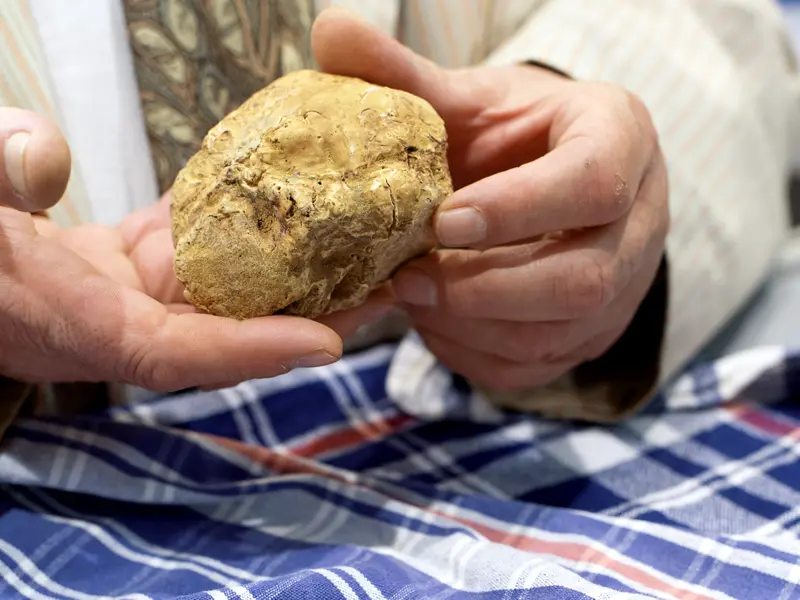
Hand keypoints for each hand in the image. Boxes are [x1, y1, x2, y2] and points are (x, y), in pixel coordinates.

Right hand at [0, 108, 380, 391]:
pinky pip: (218, 255)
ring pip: (242, 295)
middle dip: (318, 320)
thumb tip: (44, 158)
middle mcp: (130, 322)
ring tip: (379, 255)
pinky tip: (316, 213)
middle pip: (239, 332)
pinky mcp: (150, 264)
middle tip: (392, 290)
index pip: (175, 355)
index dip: (251, 353)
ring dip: (311, 280)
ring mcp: (146, 295)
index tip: (324, 343)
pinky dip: (265, 239)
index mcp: (81, 324)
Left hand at [312, 9, 668, 390]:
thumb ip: (405, 76)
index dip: (517, 209)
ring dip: (473, 325)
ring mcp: (623, 287)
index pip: (592, 183)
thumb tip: (328, 30)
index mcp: (620, 140)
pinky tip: (437, 323)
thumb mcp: (470, 100)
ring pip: (560, 332)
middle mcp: (640, 221)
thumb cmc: (511, 136)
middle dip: (484, 288)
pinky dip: (476, 353)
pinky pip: (538, 366)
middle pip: (583, 278)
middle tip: (409, 279)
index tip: (442, 221)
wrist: (549, 180)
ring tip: (414, 298)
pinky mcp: (592, 334)